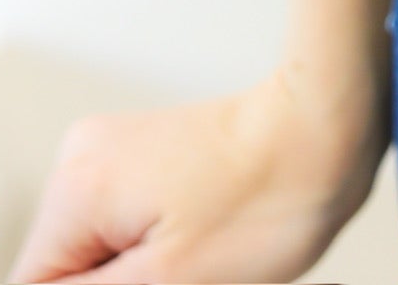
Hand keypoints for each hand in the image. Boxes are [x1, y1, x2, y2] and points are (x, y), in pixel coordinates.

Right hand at [8, 67, 385, 282]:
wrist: (330, 128)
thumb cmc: (266, 204)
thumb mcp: (168, 284)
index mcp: (76, 191)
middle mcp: (83, 160)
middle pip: (66, 272)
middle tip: (189, 278)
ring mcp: (118, 152)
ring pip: (101, 255)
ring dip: (142, 279)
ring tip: (205, 265)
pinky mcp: (149, 156)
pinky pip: (128, 228)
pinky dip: (157, 256)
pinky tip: (206, 249)